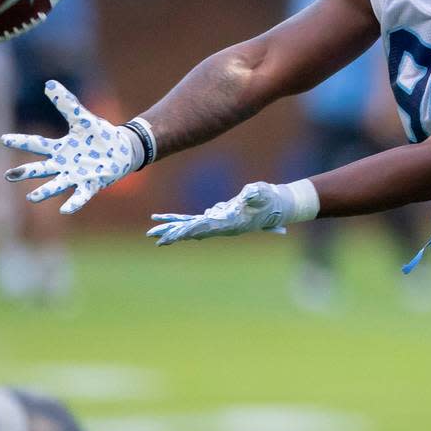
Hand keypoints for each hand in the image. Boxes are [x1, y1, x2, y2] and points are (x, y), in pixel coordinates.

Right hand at [1, 79, 139, 214]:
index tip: (3, 139)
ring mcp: (76, 175)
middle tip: (8, 175)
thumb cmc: (100, 135)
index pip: (37, 144)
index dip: (21, 141)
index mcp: (60, 148)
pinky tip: (65, 210)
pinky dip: (73, 202)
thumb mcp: (82, 118)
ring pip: (56, 184)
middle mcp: (64, 164)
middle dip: (25, 172)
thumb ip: (67, 103)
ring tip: (32, 197)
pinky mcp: (91, 184)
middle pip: (41, 168)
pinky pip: (80, 195)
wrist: (122, 149)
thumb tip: (49, 83)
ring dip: (44, 191)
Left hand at [147, 180, 318, 246]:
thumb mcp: (263, 192)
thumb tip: (246, 194)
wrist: (277, 207)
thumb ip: (254, 193)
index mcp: (230, 223)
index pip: (205, 228)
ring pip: (192, 228)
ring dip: (174, 230)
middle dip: (174, 234)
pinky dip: (183, 222)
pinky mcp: (219, 219)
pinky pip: (197, 221)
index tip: (172, 235)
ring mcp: (220, 224)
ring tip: (155, 234)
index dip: (187, 230)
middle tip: (154, 238)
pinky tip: (171, 223)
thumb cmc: (269, 199)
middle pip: (193, 231)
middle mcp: (222, 227)